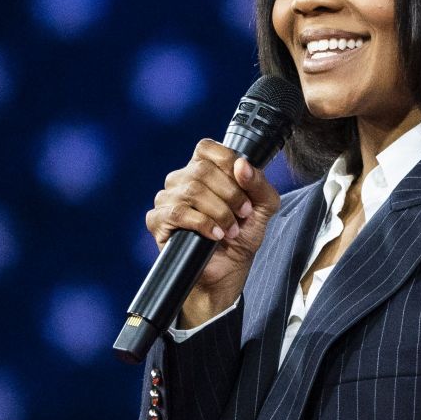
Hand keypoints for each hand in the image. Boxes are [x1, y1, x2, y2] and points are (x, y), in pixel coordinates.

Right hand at [146, 140, 282, 325]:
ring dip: (219, 212)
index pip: (207, 148)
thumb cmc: (241, 236)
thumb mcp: (263, 208)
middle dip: (229, 194)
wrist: (227, 271)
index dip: (228, 162)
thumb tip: (242, 164)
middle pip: (202, 170)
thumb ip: (259, 184)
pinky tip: (214, 235)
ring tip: (230, 230)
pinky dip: (203, 224)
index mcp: (204, 169)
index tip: (244, 188)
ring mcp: (167, 199)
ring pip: (191, 191)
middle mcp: (182, 179)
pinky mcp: (157, 220)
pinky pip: (177, 212)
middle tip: (242, 214)